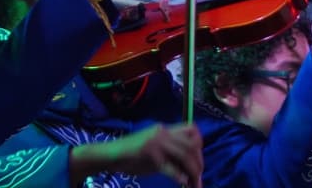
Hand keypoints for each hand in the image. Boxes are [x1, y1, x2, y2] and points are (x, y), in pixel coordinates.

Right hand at [70, 123, 202, 187]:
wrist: (111, 154)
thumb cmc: (132, 153)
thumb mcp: (154, 147)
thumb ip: (170, 152)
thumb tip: (190, 167)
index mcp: (164, 130)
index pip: (192, 129)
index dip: (199, 145)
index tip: (198, 161)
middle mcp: (163, 133)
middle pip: (192, 145)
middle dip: (199, 163)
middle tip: (198, 177)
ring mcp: (156, 144)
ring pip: (185, 155)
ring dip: (193, 172)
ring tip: (193, 184)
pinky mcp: (150, 155)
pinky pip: (170, 167)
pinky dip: (179, 176)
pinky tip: (182, 182)